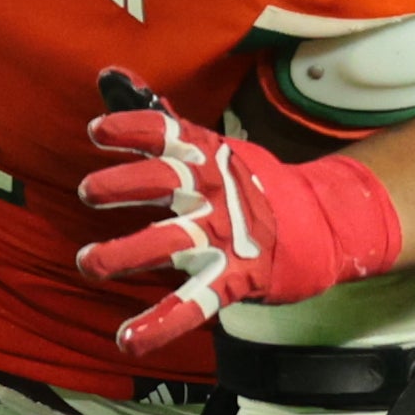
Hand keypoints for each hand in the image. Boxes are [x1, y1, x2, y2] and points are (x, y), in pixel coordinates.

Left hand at [73, 75, 404, 353]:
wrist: (327, 225)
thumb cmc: (255, 187)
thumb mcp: (213, 148)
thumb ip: (159, 120)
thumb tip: (109, 76)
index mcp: (210, 157)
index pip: (169, 133)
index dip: (133, 130)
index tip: (97, 133)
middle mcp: (215, 192)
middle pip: (166, 182)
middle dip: (124, 185)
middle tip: (87, 191)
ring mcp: (226, 237)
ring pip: (171, 242)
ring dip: (127, 253)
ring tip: (89, 262)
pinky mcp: (236, 279)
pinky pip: (194, 302)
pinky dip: (160, 324)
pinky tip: (129, 339)